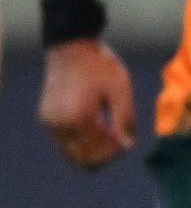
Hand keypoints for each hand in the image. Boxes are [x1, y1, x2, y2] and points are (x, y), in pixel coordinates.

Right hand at [38, 40, 134, 169]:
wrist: (72, 47)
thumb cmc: (100, 67)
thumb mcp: (121, 91)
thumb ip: (125, 120)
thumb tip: (127, 145)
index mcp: (77, 118)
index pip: (95, 154)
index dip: (115, 153)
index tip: (125, 140)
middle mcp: (58, 124)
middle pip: (81, 160)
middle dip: (103, 155)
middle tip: (118, 137)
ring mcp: (50, 122)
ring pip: (72, 154)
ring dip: (92, 150)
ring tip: (108, 130)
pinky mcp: (47, 118)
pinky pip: (65, 143)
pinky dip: (82, 142)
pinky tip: (98, 126)